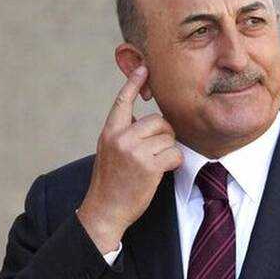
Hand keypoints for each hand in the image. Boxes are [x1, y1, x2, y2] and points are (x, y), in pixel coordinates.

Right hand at [76, 64, 181, 252]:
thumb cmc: (110, 183)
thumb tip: (140, 119)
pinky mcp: (149, 166)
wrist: (105, 210)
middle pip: (158, 120)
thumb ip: (122, 134)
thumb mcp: (109, 152)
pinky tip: (163, 171)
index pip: (122, 102)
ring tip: (156, 164)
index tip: (144, 68)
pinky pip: (174, 154)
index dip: (133, 84)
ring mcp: (134, 151)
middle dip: (164, 134)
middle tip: (156, 151)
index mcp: (109, 132)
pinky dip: (174, 163)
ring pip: (168, 137)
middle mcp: (120, 137)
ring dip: (168, 151)